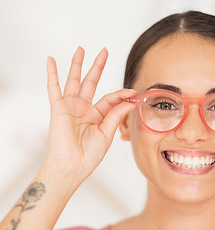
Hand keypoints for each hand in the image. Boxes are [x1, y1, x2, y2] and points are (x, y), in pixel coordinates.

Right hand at [45, 47, 136, 181]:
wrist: (73, 166)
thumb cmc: (89, 155)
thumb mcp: (107, 133)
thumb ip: (116, 115)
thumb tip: (128, 101)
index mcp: (97, 116)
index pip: (111, 98)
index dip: (122, 94)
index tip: (134, 93)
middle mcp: (84, 109)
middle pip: (92, 82)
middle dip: (98, 67)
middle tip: (104, 52)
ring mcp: (71, 107)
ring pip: (75, 80)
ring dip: (77, 64)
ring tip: (81, 49)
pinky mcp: (59, 108)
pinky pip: (54, 88)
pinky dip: (52, 74)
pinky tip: (51, 61)